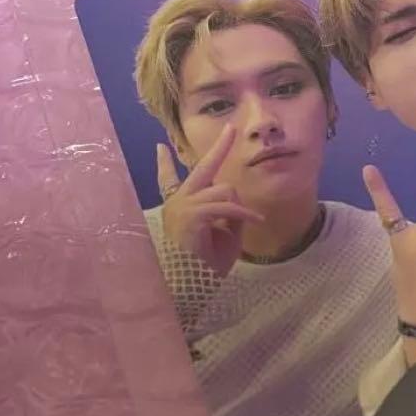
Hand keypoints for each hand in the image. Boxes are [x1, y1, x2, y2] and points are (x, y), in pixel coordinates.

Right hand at [156, 125, 263, 278]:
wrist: (192, 286)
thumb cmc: (206, 266)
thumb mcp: (226, 236)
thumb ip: (231, 214)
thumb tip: (237, 198)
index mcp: (182, 208)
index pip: (170, 180)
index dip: (164, 164)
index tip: (159, 148)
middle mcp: (179, 203)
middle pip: (201, 168)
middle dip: (219, 147)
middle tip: (231, 129)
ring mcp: (182, 207)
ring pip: (223, 190)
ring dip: (240, 207)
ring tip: (251, 221)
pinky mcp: (190, 215)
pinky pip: (224, 206)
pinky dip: (242, 214)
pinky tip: (255, 221)